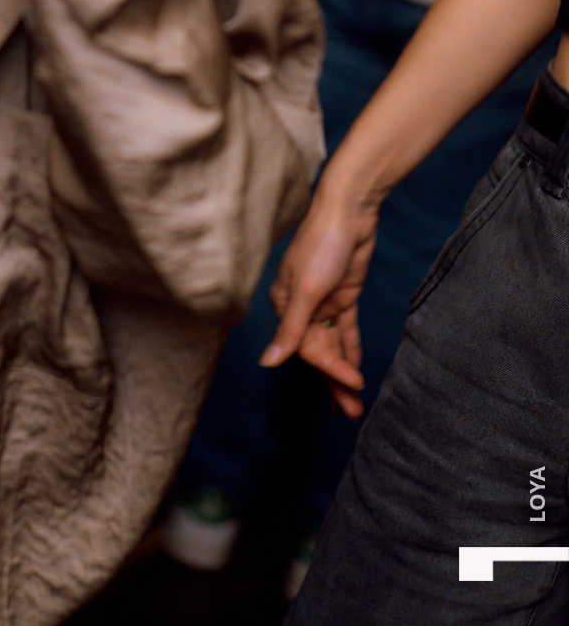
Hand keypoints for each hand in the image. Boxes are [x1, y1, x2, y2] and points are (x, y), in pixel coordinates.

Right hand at [259, 174, 379, 417]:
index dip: (328, 368)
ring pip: (332, 345)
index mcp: (284, 304)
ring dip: (343, 370)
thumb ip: (291, 330)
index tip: (352, 384)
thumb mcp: (307, 290)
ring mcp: (323, 302)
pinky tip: (356, 370)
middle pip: (317, 351)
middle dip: (334, 382)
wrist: (349, 213)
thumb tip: (268, 362)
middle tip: (351, 413)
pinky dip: (350, 348)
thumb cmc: (321, 244)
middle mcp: (301, 306)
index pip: (304, 347)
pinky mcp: (342, 296)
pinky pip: (345, 329)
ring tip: (355, 402)